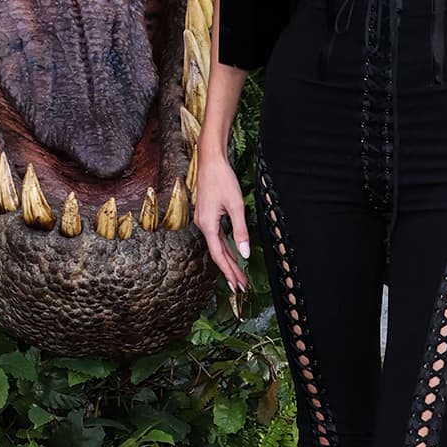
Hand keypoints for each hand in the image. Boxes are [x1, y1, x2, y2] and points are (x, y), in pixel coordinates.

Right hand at [193, 153, 251, 311]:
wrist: (210, 161)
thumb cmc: (222, 179)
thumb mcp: (236, 206)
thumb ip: (240, 231)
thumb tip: (244, 253)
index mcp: (207, 225)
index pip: (219, 255)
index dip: (229, 271)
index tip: (238, 285)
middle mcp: (202, 224)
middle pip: (217, 253)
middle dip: (230, 270)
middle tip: (240, 286)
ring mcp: (203, 220)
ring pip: (216, 245)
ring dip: (228, 260)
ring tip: (238, 274)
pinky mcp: (206, 215)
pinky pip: (216, 236)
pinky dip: (225, 247)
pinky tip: (232, 252)